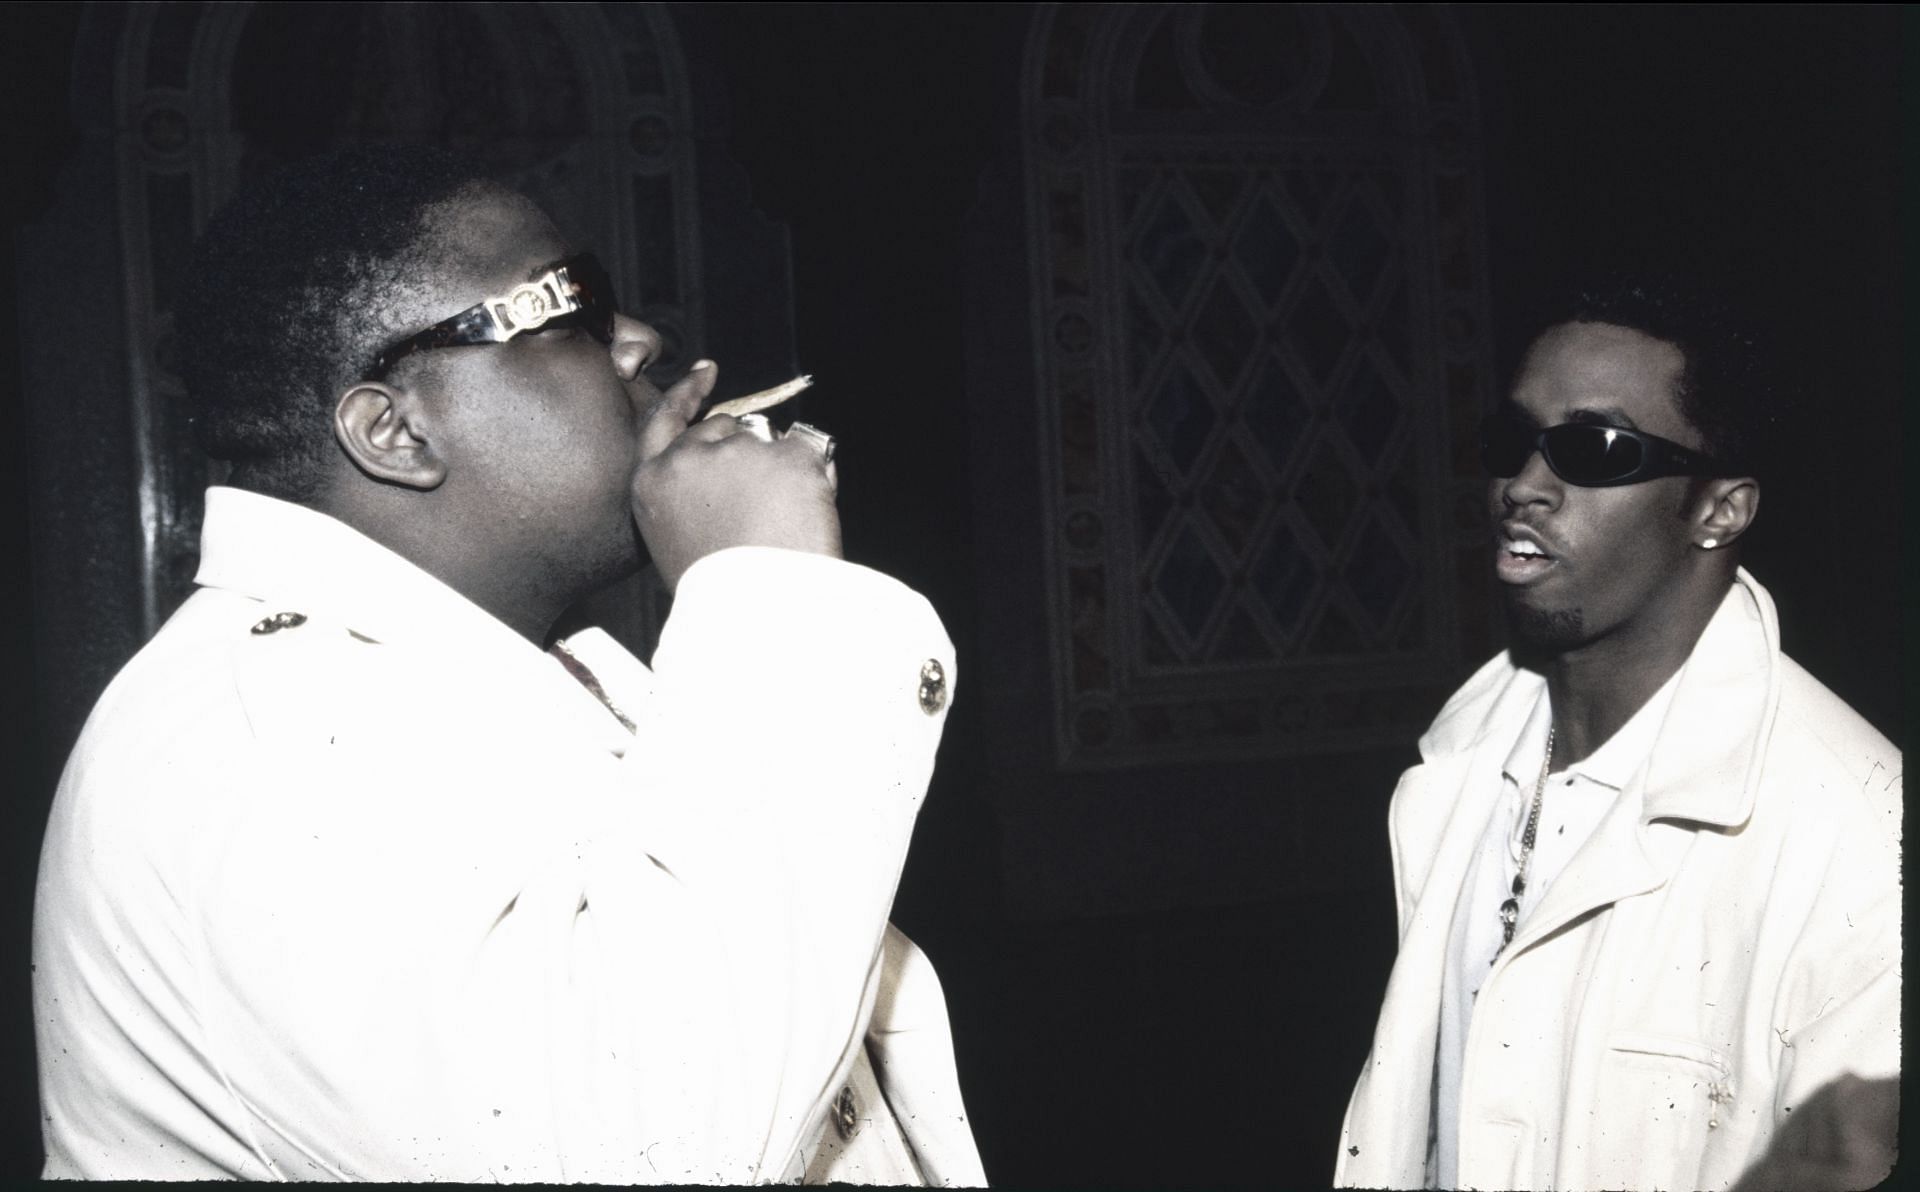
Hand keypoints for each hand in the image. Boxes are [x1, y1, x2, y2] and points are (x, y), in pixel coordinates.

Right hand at [630, 361, 842, 590]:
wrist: (762, 614)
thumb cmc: (720, 593)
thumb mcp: (677, 543)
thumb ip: (690, 499)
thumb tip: (728, 479)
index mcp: (652, 482)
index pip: (666, 420)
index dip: (687, 394)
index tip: (706, 373)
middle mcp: (691, 458)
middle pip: (723, 428)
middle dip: (742, 447)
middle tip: (761, 489)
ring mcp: (742, 453)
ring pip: (769, 441)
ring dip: (780, 469)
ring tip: (783, 521)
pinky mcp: (791, 458)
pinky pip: (811, 453)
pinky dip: (816, 478)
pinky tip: (808, 512)